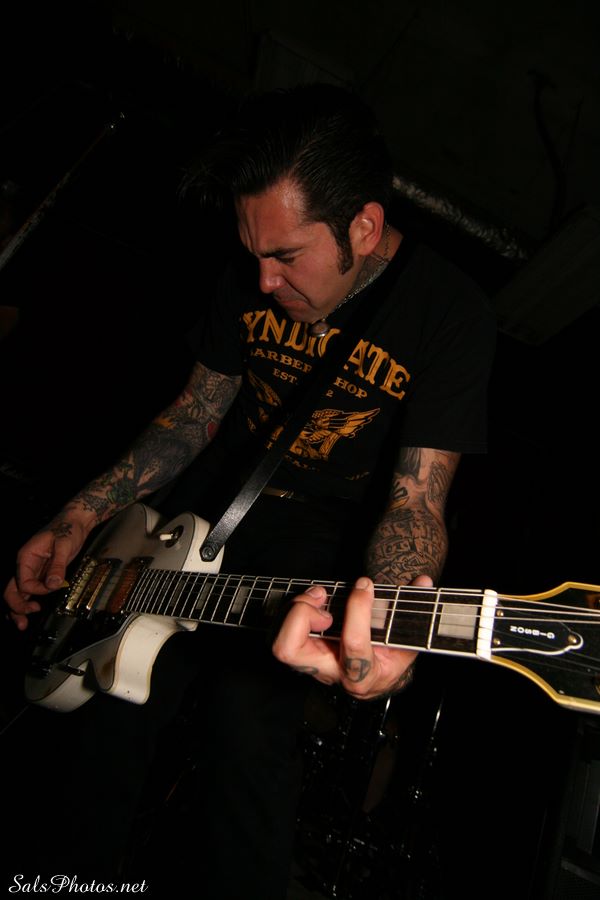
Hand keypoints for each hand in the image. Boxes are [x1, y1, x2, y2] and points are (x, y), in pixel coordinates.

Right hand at [4, 515, 88, 630]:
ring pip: (18, 592)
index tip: (52, 588)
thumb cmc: (68, 528)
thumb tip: (53, 584)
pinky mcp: (41, 573)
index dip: (36, 590)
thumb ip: (58, 565)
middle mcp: (25, 565)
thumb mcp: (64, 545)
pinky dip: (28, 600)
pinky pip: (30, 590)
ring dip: (18, 608)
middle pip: (12, 590)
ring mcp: (32, 570)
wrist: (75, 522)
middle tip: (24, 623)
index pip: (23, 582)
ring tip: (22, 625)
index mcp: (26, 557)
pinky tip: (30, 610)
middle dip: (16, 607)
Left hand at [273, 574, 432, 699]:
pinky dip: (295, 610)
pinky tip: (316, 601)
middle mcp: (331, 675)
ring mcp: (312, 667)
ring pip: (281, 644)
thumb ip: (416, 610)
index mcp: (364, 676)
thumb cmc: (393, 654)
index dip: (358, 609)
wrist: (379, 676)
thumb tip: (423, 581)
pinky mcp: (302, 655)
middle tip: (322, 601)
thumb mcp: (408, 638)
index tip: (365, 585)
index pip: (354, 645)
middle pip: (289, 650)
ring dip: (296, 610)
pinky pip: (282, 632)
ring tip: (320, 596)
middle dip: (302, 616)